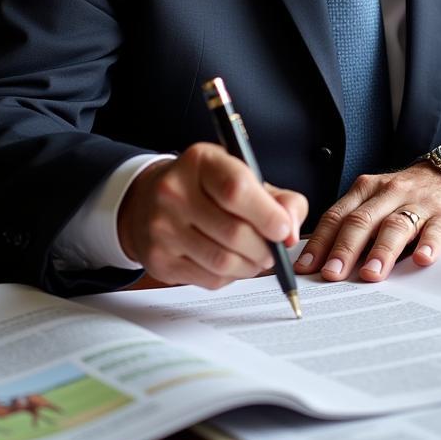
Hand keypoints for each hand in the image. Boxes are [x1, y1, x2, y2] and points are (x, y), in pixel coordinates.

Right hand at [116, 143, 308, 289]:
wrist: (149, 200)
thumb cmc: (208, 187)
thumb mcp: (246, 177)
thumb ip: (281, 200)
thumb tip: (291, 234)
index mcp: (201, 161)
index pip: (237, 190)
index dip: (267, 215)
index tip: (283, 230)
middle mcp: (174, 191)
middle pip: (234, 232)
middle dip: (264, 248)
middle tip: (273, 250)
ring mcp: (162, 227)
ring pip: (223, 261)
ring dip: (250, 266)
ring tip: (255, 258)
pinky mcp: (158, 259)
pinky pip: (209, 279)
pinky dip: (231, 276)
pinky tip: (232, 263)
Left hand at [294, 163, 440, 281]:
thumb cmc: (405, 198)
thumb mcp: (377, 202)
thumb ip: (354, 225)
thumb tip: (320, 262)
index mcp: (366, 190)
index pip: (337, 216)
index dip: (321, 242)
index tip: (307, 267)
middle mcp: (390, 193)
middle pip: (362, 221)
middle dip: (345, 249)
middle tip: (332, 273)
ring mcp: (418, 203)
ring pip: (396, 225)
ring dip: (381, 250)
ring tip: (371, 273)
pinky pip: (435, 230)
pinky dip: (428, 244)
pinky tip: (422, 259)